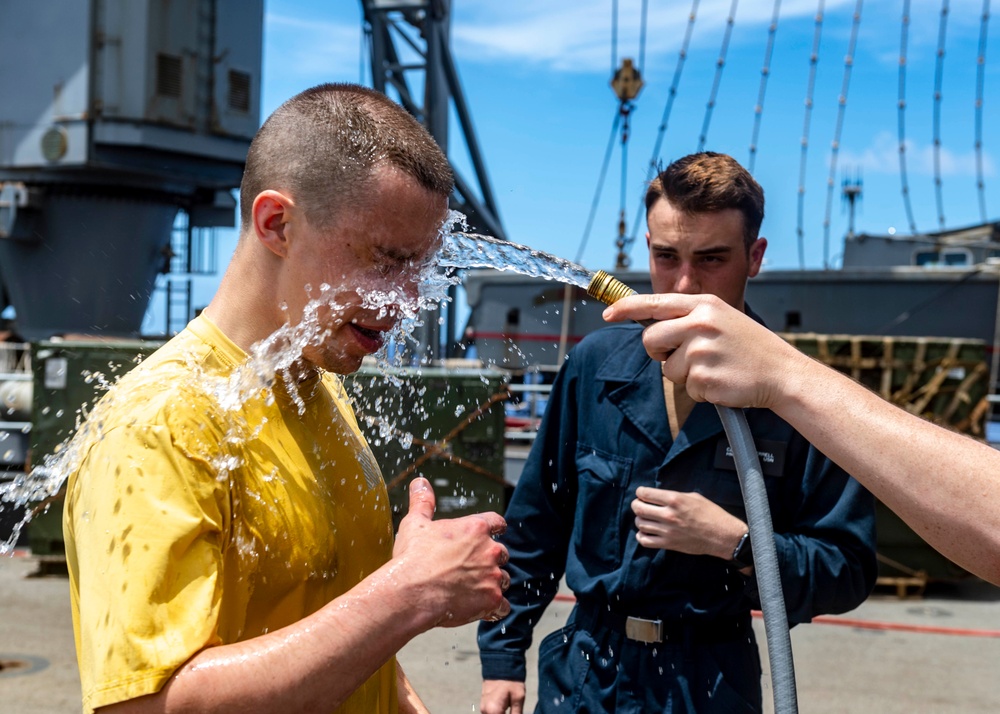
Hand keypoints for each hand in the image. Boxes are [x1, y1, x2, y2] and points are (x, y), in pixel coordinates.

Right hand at [392, 477, 510, 627]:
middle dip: (489, 561)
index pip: (498, 522)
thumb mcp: (415, 523)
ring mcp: (493, 576)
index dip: (495, 529)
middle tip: (469, 569)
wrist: (410, 592)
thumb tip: (419, 482)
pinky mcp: (492, 600)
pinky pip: (503, 607)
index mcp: (476, 528)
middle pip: (501, 554)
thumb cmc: (412, 558)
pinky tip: (480, 609)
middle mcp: (490, 550)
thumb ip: (422, 501)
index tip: (493, 533)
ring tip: (470, 590)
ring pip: (504, 579)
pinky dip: (494, 609)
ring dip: (492, 584)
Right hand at [481, 679, 525, 713]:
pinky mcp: (484, 706)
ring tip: (511, 710)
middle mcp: (485, 712)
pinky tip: (506, 712)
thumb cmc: (511, 680)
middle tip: (513, 711)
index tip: (515, 713)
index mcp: (493, 712)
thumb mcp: (518, 698)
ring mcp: (483, 709)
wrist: (501, 664)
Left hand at [602, 293, 806, 409]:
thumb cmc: (750, 347)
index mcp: (704, 305)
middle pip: (651, 339)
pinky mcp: (704, 377)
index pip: (654, 302)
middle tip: (681, 356)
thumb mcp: (721, 318)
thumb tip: (652, 324)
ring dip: (684, 374)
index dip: (626, 308)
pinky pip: (686, 387)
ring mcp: (702, 350)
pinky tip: (721, 381)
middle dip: (658, 352)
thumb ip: (689, 317)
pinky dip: (700, 389)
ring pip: (667, 368)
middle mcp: (701, 323)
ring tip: (713, 367)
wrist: (782, 373)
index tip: (608, 314)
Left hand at [631, 487, 745, 559]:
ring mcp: (667, 531)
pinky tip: (646, 532)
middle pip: (639, 509)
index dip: (640, 492)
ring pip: (640, 524)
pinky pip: (645, 541)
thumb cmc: (711, 514)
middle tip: (639, 504)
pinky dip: (641, 536)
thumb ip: (675, 495)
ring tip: (645, 518)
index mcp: (675, 500)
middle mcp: (669, 515)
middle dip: (636, 505)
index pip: (646, 494)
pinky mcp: (668, 544)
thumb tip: (659, 496)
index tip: (641, 493)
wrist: (722, 536)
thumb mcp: (694, 497)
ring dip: (640, 519)